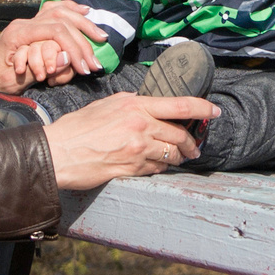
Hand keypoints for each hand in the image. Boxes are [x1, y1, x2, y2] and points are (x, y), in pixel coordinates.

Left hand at [0, 0, 106, 92]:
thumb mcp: (16, 79)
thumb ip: (41, 66)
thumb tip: (66, 57)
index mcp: (20, 32)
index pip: (56, 30)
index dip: (75, 47)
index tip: (85, 66)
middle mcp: (25, 23)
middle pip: (63, 21)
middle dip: (83, 42)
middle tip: (94, 62)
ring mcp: (28, 21)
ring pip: (61, 11)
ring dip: (83, 23)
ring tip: (99, 36)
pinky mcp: (31, 25)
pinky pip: (54, 10)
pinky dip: (71, 9)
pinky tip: (84, 11)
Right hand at [43, 94, 218, 190]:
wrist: (59, 152)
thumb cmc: (78, 127)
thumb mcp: (107, 105)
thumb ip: (132, 104)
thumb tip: (149, 106)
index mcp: (136, 106)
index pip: (180, 106)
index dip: (203, 109)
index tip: (215, 112)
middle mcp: (141, 126)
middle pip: (180, 135)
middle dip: (192, 143)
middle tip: (195, 148)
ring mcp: (138, 149)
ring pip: (171, 155)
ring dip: (178, 158)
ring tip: (179, 159)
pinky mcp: (132, 169)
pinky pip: (156, 169)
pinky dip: (160, 168)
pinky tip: (155, 166)